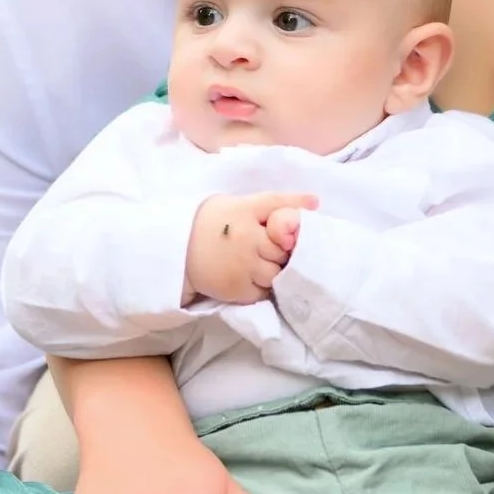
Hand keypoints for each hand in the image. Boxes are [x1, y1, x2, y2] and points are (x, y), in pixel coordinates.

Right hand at [185, 193, 316, 302]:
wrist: (177, 249)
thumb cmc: (213, 222)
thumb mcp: (241, 204)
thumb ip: (276, 203)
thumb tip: (316, 201)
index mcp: (246, 212)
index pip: (280, 209)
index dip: (296, 215)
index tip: (307, 216)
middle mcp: (246, 238)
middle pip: (284, 248)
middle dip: (284, 251)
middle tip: (275, 250)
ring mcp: (242, 266)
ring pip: (277, 272)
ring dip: (276, 270)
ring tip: (263, 264)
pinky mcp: (236, 289)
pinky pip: (263, 291)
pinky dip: (263, 286)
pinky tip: (252, 277)